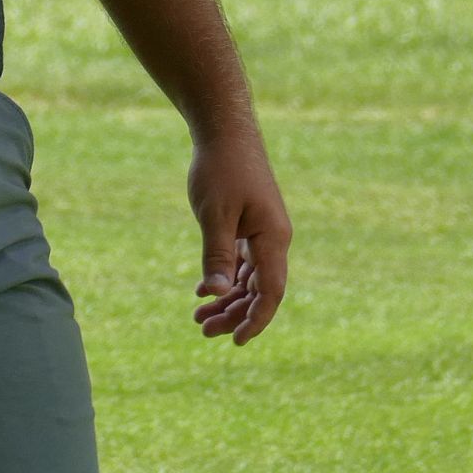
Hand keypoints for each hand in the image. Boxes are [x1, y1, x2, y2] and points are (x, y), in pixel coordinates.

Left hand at [187, 127, 290, 344]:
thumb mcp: (214, 216)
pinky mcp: (250, 224)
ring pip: (249, 278)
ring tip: (199, 319)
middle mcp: (273, 238)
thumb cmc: (220, 169)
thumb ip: (217, 256)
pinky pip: (242, 262)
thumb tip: (217, 294)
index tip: (236, 341)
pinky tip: (203, 292)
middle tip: (203, 330)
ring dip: (227, 299)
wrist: (225, 131)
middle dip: (234, 314)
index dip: (256, 319)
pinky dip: (225, 278)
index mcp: (273, 238)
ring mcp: (262, 232)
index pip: (271, 291)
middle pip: (259, 290)